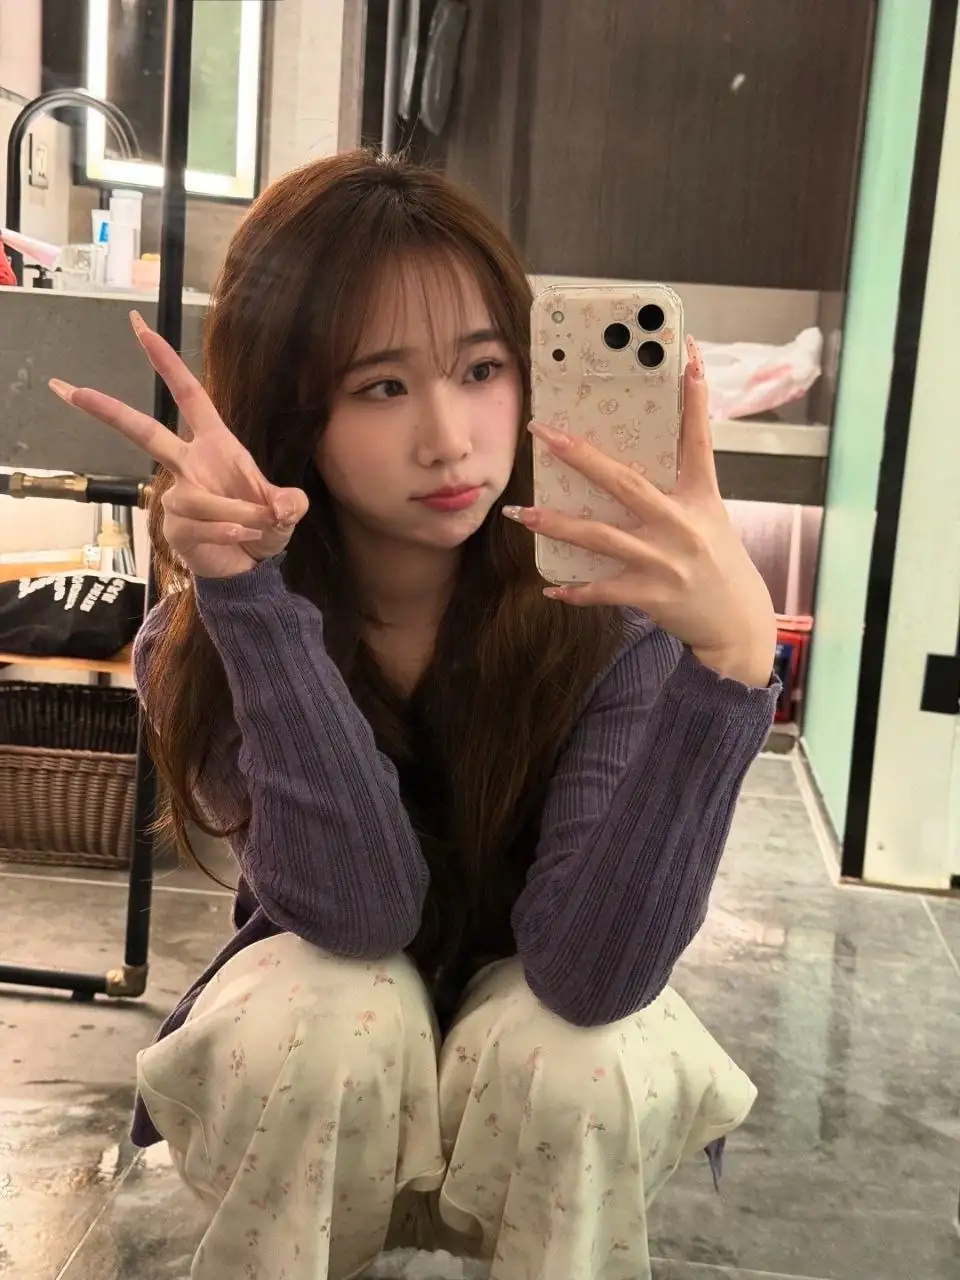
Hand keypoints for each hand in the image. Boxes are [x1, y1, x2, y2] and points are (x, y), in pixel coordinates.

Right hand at [49, 311, 308, 579]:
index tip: (141, 328)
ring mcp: (178, 496)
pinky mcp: (175, 527)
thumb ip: (289, 503)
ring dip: (237, 512)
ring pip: (198, 498)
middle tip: (72, 389)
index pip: (189, 396)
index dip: (168, 362)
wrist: (251, 567)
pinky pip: (200, 525)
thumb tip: (282, 506)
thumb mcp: (286, 510)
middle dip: (109, 411)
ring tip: (260, 524)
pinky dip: (229, 531)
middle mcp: (189, 465)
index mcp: (214, 444)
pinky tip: (243, 537)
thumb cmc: (264, 525)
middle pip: (145, 433)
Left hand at [506, 336, 776, 687]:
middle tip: (544, 434)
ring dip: (557, 524)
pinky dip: (576, 591)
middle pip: (625, 482)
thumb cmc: (719, 563)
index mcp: (700, 497)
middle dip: (581, 457)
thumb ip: (677, 488)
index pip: (698, 440)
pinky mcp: (651, 594)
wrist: (738, 621)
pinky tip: (551, 587)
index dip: (695, 399)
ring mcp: (664, 560)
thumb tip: (633, 462)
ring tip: (522, 514)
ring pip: (600, 536)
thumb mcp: (708, 516)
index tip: (687, 357)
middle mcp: (681, 524)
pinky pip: (603, 590)